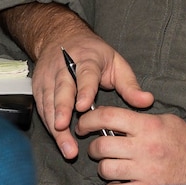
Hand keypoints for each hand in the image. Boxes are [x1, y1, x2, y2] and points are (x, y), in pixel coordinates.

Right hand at [3, 3, 154, 159]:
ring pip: (49, 103)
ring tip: (66, 147)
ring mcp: (48, 77)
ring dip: (55, 126)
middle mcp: (64, 67)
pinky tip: (59, 142)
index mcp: (87, 59)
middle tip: (63, 128)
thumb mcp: (116, 63)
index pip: (85, 75)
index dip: (83, 90)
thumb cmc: (92, 53)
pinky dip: (49, 125)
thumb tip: (147, 101)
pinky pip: (42, 108)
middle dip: (61, 110)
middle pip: (61, 90)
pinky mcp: (38, 87)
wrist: (60, 37)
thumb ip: (129, 85)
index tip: (83, 107)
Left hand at [83, 107, 185, 184]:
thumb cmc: (184, 141)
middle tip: (98, 148)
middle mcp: (146, 148)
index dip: (89, 120)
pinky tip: (119, 183)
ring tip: (111, 165)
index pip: (108, 117)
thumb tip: (108, 118)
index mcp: (149, 126)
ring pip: (106, 169)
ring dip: (104, 167)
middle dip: (94, 147)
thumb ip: (138, 119)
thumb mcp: (165, 121)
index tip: (83, 125)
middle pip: (101, 146)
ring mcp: (146, 172)